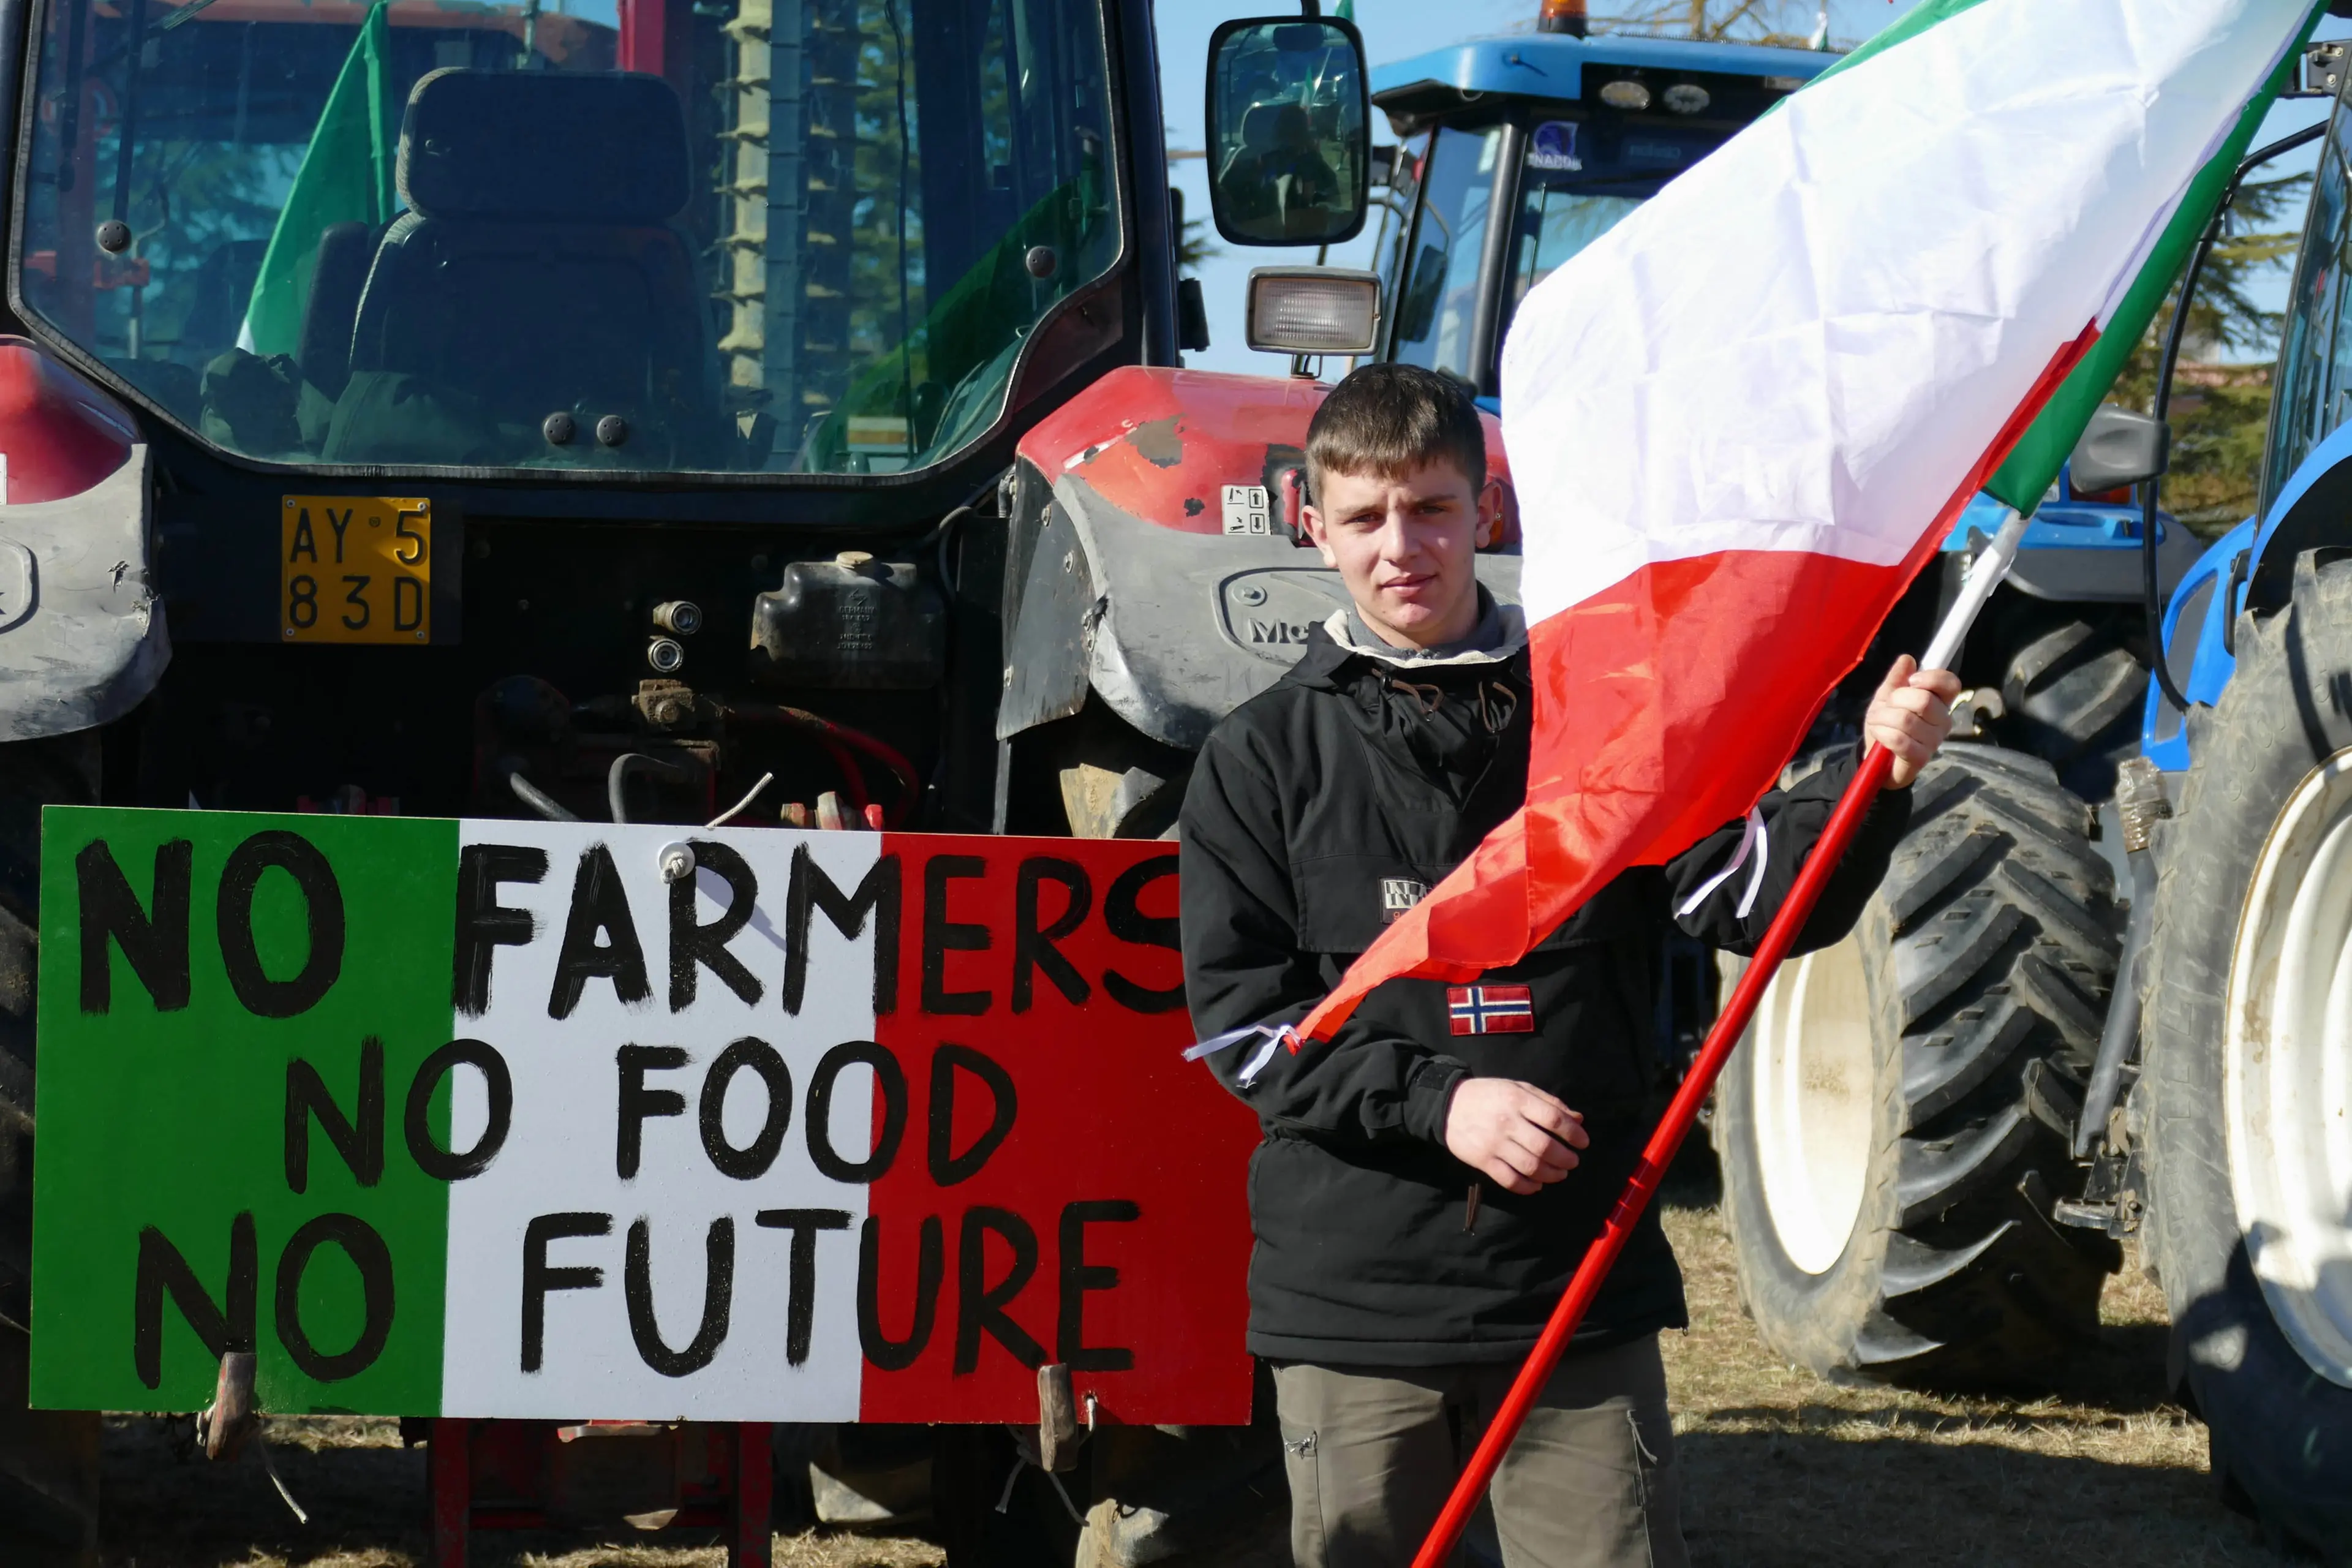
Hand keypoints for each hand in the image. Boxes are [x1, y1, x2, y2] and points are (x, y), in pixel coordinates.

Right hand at [1444, 1078, 1588, 1195]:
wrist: (1448, 1105)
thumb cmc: (1489, 1095)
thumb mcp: (1518, 1088)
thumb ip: (1549, 1102)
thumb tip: (1578, 1120)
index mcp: (1518, 1100)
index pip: (1554, 1119)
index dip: (1574, 1133)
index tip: (1583, 1142)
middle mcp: (1507, 1122)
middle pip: (1545, 1147)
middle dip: (1566, 1158)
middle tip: (1573, 1161)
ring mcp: (1494, 1144)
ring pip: (1530, 1166)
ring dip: (1552, 1174)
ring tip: (1560, 1174)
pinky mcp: (1483, 1161)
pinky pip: (1510, 1180)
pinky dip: (1528, 1187)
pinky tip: (1537, 1184)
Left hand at [1864, 654, 1963, 787]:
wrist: (1876, 757)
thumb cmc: (1886, 724)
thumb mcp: (1886, 697)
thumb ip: (1896, 678)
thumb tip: (1907, 659)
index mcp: (1940, 702)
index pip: (1951, 683)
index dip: (1931, 678)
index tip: (1911, 681)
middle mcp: (1943, 720)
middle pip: (1923, 700)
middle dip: (1895, 701)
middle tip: (1885, 708)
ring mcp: (1934, 741)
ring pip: (1906, 719)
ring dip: (1883, 718)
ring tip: (1878, 723)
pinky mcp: (1921, 758)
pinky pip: (1899, 739)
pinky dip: (1882, 733)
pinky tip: (1879, 735)